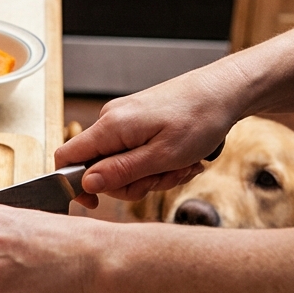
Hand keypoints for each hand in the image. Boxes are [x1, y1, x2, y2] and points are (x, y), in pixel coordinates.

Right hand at [58, 67, 244, 206]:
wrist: (227, 90)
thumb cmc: (201, 118)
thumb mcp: (163, 156)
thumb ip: (120, 172)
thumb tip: (85, 184)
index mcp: (111, 126)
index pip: (66, 158)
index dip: (74, 185)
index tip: (95, 202)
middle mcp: (111, 120)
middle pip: (98, 168)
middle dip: (131, 183)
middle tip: (163, 178)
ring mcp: (125, 120)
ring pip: (121, 164)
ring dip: (150, 175)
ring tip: (180, 166)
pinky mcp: (138, 122)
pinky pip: (135, 153)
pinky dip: (156, 163)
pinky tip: (181, 158)